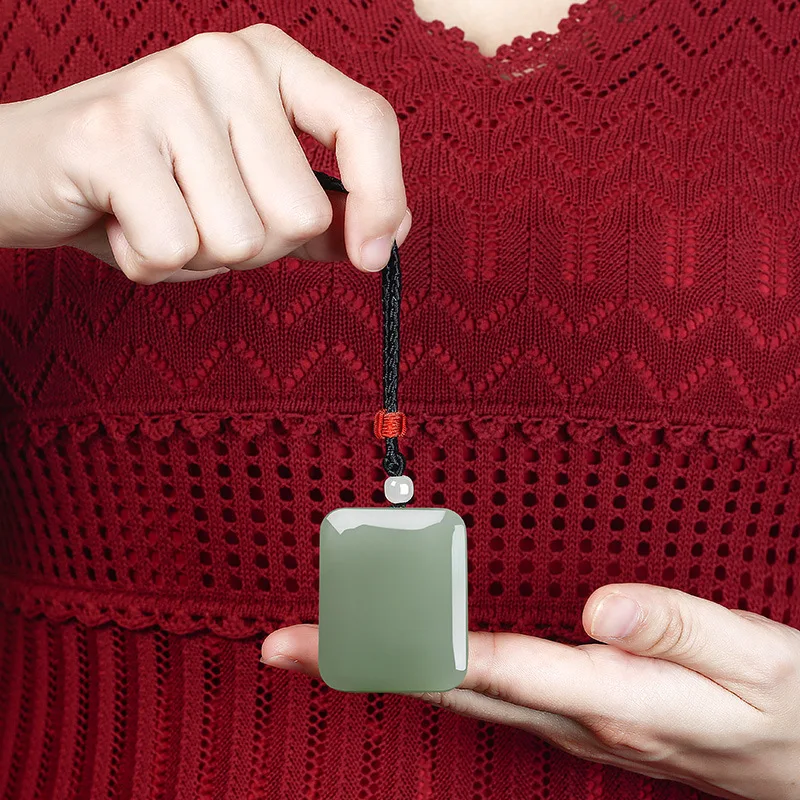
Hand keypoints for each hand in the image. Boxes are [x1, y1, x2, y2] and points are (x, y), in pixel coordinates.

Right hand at [0, 24, 409, 281]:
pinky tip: (121, 224)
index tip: (371, 258)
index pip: (367, 122)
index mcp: (271, 63)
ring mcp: (168, 88)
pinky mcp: (112, 134)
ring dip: (200, 256)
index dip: (383, 198)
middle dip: (253, 247)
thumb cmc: (152, 186)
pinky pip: (175, 249)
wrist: (31, 170)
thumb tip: (385, 238)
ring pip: (241, 240)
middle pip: (300, 213)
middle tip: (198, 214)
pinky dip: (150, 263)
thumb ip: (318, 213)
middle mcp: (226, 59)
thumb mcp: (248, 193)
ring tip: (157, 214)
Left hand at [261, 583, 799, 799]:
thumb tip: (600, 604)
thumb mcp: (754, 656)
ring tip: (321, 647)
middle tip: (286, 645)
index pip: (499, 668)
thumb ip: (675, 624)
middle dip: (366, 666)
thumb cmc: (781, 706)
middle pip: (451, 688)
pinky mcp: (572, 721)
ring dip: (386, 669)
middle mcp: (576, 721)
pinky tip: (407, 658)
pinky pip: (485, 696)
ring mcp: (569, 728)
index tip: (355, 629)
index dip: (423, 644)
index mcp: (615, 700)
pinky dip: (432, 671)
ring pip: (458, 696)